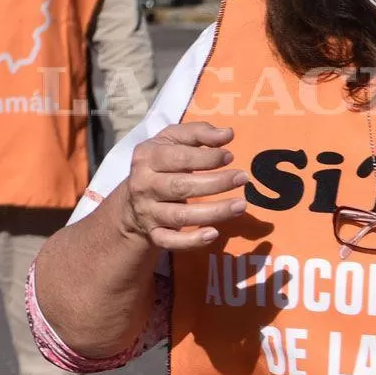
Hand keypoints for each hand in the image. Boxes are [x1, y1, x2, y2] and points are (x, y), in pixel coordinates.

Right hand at [119, 122, 247, 250]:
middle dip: (215, 183)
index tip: (230, 156)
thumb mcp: (173, 139)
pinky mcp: (153, 234)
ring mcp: (147, 212)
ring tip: (241, 206)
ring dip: (213, 212)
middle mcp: (143, 185)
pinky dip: (191, 241)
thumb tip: (227, 134)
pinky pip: (170, 242)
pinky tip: (214, 234)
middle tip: (243, 178)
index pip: (178, 157)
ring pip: (180, 216)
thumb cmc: (162, 162)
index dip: (206, 157)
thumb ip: (199, 132)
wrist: (132, 198)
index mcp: (147, 157)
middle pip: (180, 187)